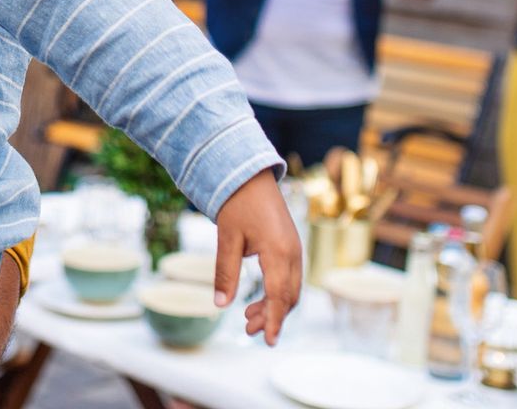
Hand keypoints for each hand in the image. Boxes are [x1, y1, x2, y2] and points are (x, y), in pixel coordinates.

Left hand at [212, 169, 302, 346]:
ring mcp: (295, 249)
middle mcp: (293, 253)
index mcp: (279, 252)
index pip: (279, 297)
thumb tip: (220, 305)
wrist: (250, 175)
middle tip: (247, 330)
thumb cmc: (237, 203)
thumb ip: (225, 273)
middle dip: (271, 317)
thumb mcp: (227, 238)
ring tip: (248, 318)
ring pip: (290, 289)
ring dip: (273, 306)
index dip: (274, 321)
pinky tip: (258, 299)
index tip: (269, 342)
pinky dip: (277, 292)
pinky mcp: (291, 246)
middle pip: (288, 297)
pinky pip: (289, 277)